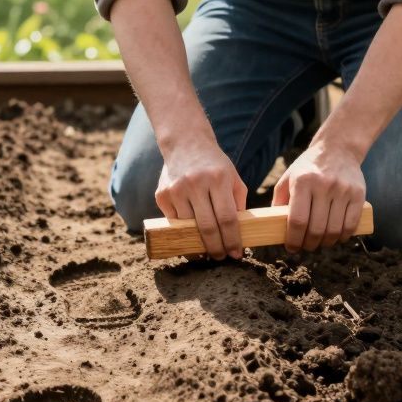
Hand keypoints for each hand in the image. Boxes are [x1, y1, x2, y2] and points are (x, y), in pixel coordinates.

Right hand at [156, 138, 247, 258]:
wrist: (185, 144)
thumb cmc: (215, 165)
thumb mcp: (233, 179)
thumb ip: (238, 204)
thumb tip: (239, 235)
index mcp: (218, 178)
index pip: (227, 218)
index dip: (232, 240)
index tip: (236, 254)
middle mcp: (195, 183)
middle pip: (207, 227)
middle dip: (216, 248)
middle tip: (221, 258)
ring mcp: (176, 189)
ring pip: (188, 227)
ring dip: (198, 243)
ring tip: (207, 250)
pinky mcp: (162, 195)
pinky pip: (174, 222)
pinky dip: (182, 232)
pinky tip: (190, 235)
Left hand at [271, 139, 365, 251]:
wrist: (338, 148)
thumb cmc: (309, 167)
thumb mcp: (289, 177)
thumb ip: (279, 201)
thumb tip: (273, 227)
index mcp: (303, 182)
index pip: (297, 221)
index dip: (294, 240)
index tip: (292, 248)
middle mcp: (324, 185)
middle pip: (316, 229)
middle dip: (309, 245)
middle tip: (306, 246)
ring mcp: (343, 190)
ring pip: (334, 230)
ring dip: (326, 243)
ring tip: (320, 242)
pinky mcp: (358, 194)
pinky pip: (351, 225)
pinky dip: (343, 236)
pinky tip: (336, 236)